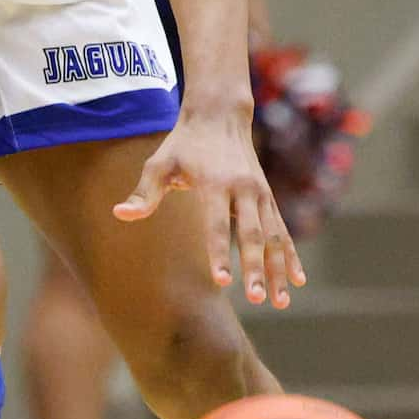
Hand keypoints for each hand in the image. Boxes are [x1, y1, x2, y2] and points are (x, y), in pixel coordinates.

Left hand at [114, 105, 304, 308]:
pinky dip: (291, 256)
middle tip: (255, 299)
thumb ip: (144, 193)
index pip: (216, 224)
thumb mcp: (160, 163)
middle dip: (254, 268)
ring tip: (281, 302)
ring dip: (278, 270)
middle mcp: (244, 189)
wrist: (220, 116)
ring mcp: (260, 194)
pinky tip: (298, 280)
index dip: (218, 252)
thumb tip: (120, 214)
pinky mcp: (268, 199)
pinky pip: (282, 231)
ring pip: (273, 237)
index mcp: (216, 182)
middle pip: (251, 234)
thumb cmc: (183, 144)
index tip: (222, 281)